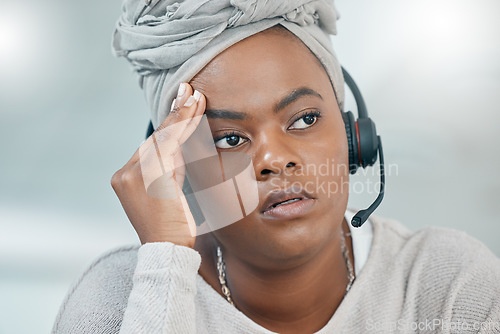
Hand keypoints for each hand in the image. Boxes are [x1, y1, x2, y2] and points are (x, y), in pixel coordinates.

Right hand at [111, 83, 205, 247]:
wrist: (168, 250)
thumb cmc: (173, 226)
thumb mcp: (169, 191)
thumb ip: (171, 167)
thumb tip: (181, 143)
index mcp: (128, 177)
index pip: (153, 145)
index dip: (170, 124)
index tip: (182, 103)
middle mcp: (126, 173)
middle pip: (157, 137)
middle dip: (176, 114)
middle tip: (189, 90)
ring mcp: (133, 174)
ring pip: (162, 137)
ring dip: (181, 115)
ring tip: (195, 96)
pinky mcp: (147, 176)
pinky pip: (168, 145)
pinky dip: (181, 126)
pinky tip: (192, 110)